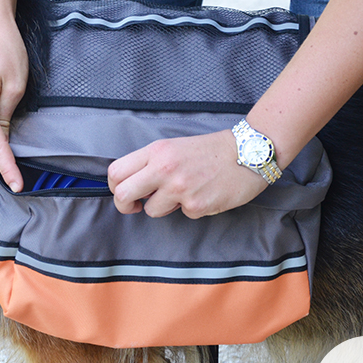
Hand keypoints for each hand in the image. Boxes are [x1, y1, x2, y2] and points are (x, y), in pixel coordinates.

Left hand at [107, 129, 268, 218]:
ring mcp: (179, 188)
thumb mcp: (173, 147)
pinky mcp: (196, 205)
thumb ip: (150, 163)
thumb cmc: (210, 150)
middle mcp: (164, 168)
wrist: (248, 152)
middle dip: (125, 205)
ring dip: (164, 207)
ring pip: (151, 211)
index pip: (116, 172)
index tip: (125, 191)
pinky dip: (191, 208)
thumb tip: (131, 184)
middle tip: (135, 206)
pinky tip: (204, 194)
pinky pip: (182, 214)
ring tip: (183, 192)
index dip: (114, 186)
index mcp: (156, 151)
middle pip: (122, 194)